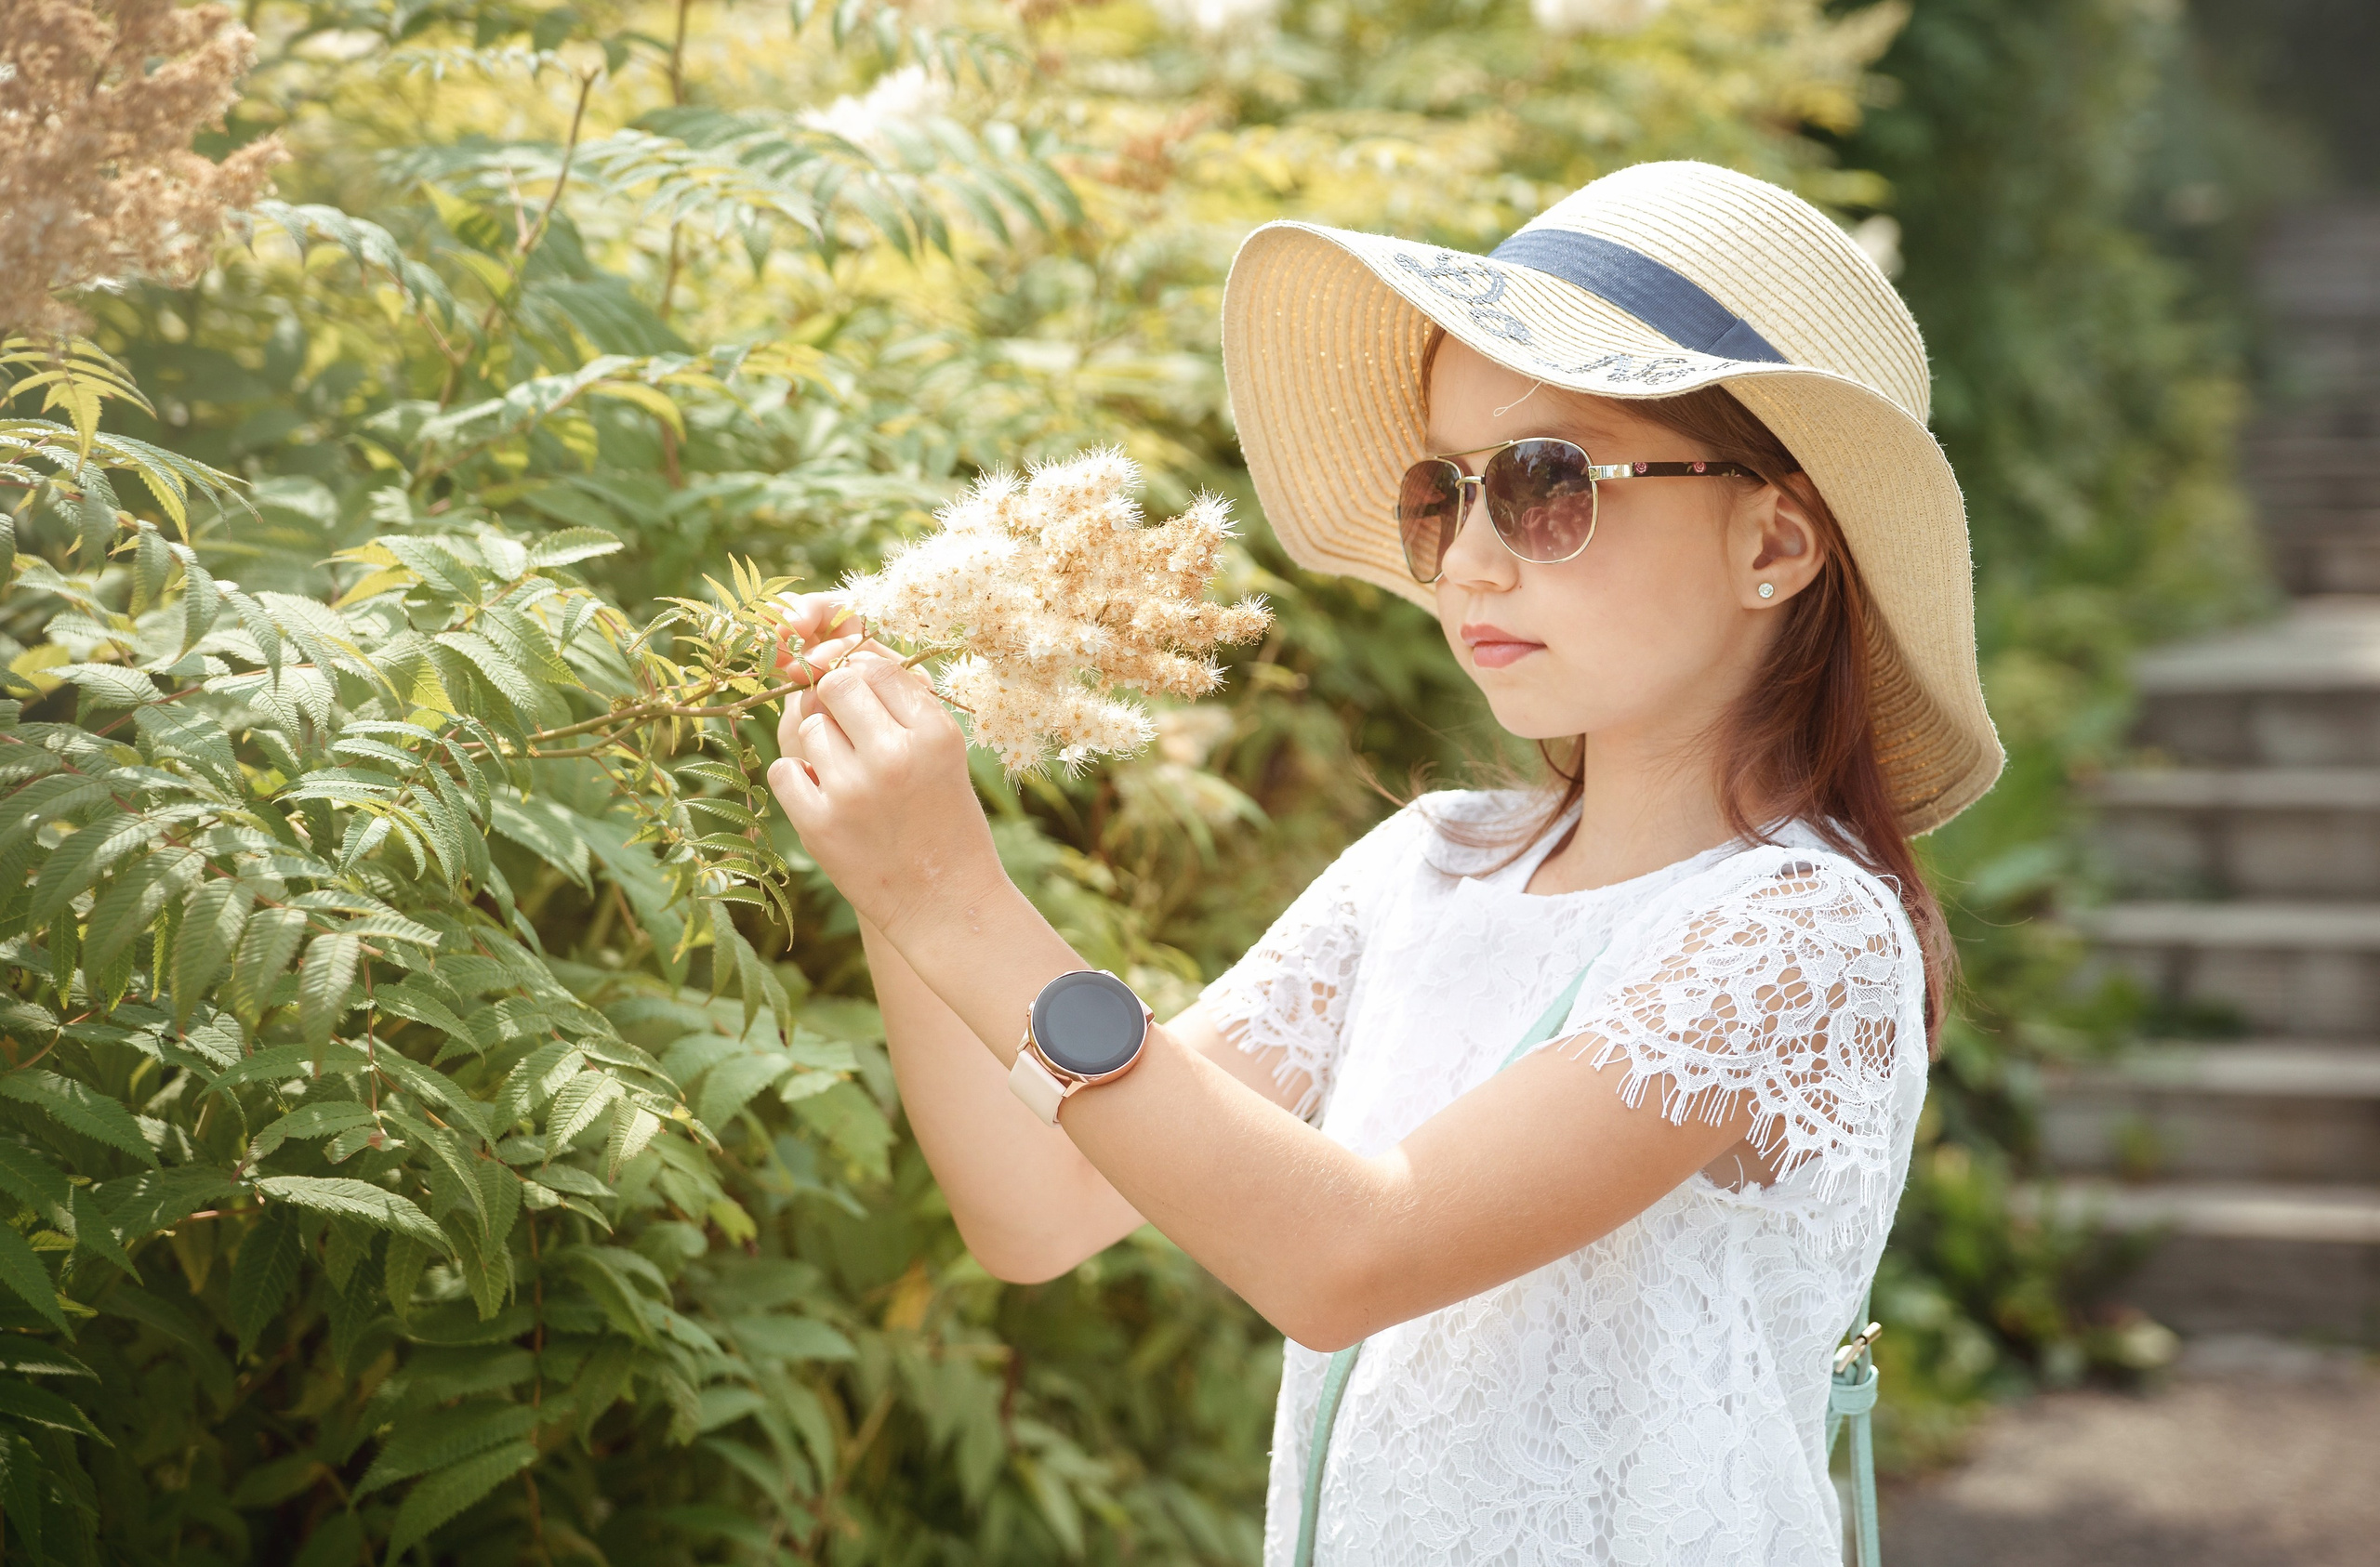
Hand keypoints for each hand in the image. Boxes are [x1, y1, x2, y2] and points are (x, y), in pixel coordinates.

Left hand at [763, 596, 1005, 940]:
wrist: (946, 902)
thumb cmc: (946, 820)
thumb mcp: (946, 754)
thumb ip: (901, 707)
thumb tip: (837, 665)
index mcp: (934, 733)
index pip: (875, 667)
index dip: (863, 680)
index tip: (868, 706)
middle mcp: (895, 756)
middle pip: (835, 685)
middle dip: (835, 702)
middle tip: (850, 734)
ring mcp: (853, 791)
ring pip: (808, 727)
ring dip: (819, 746)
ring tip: (849, 778)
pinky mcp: (820, 825)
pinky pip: (784, 770)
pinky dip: (798, 780)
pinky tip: (827, 799)